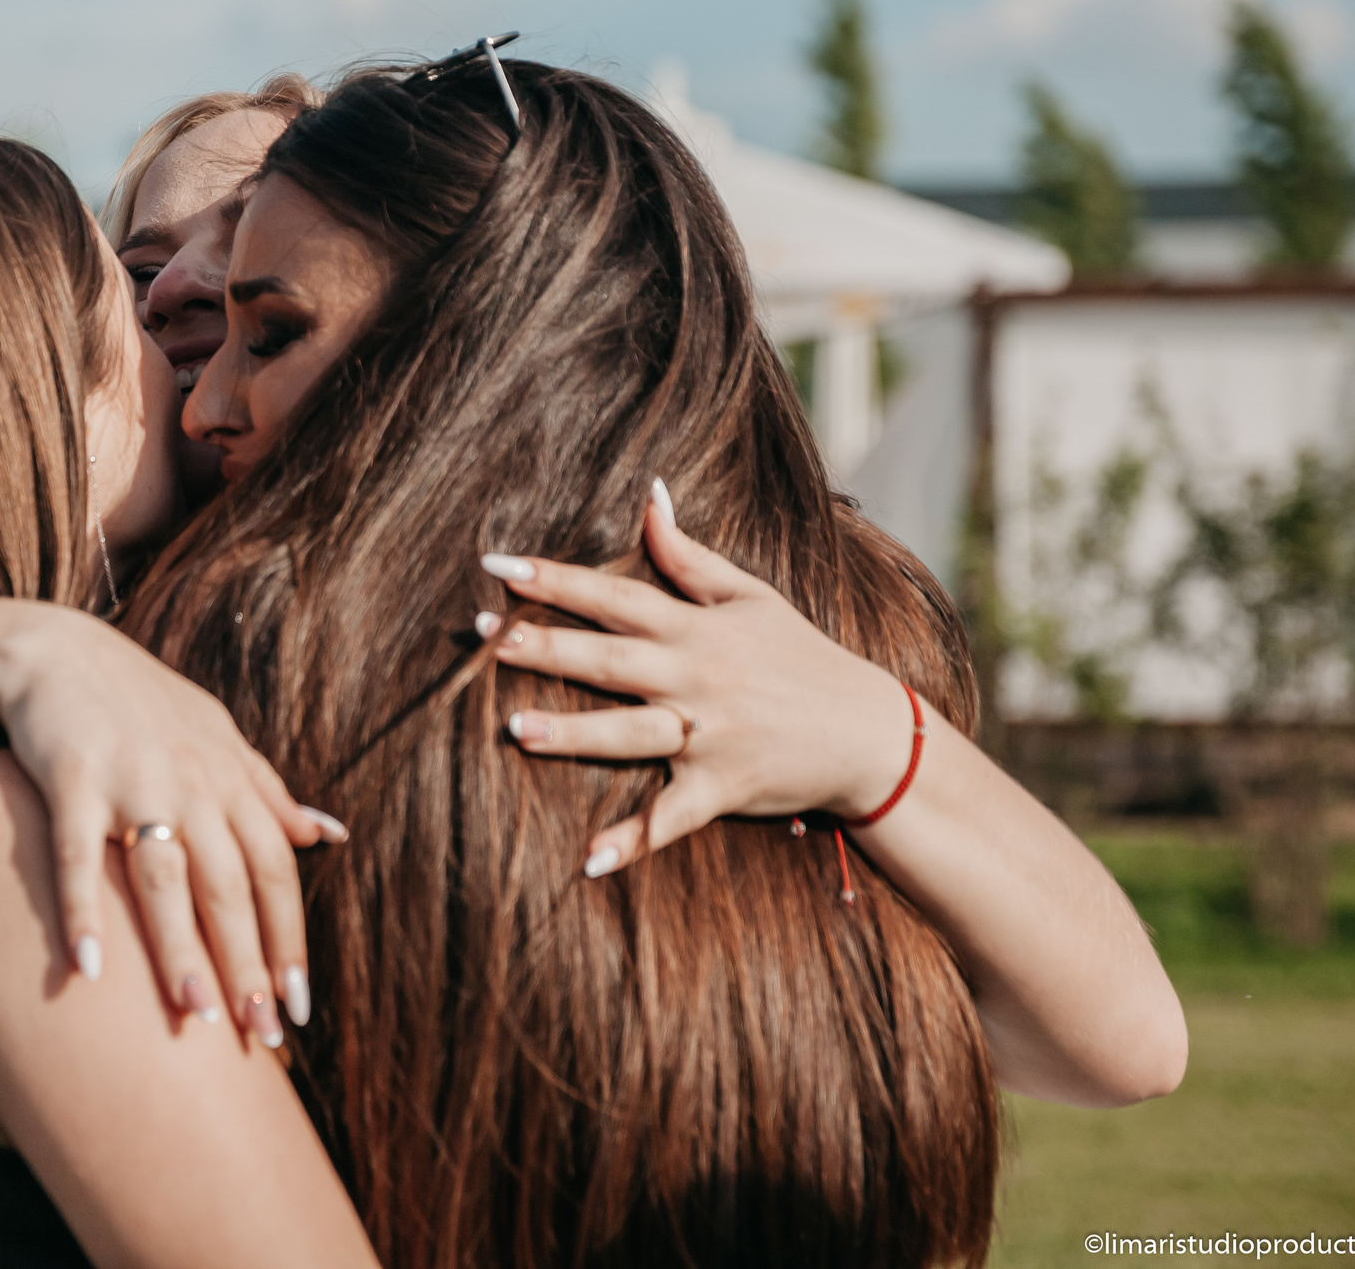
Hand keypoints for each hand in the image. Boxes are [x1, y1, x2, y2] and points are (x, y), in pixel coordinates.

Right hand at [0, 607, 342, 1046]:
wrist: (57, 651)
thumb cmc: (141, 704)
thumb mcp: (216, 736)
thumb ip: (269, 791)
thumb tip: (332, 834)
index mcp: (229, 778)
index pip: (274, 869)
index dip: (287, 937)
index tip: (297, 1006)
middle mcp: (190, 781)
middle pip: (228, 884)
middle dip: (246, 961)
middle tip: (256, 1032)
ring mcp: (131, 779)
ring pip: (163, 876)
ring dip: (179, 947)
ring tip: (193, 1015)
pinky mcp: (70, 778)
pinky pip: (78, 854)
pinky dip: (83, 910)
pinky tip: (90, 970)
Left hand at [477, 480, 918, 876]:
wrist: (868, 732)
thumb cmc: (801, 658)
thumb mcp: (751, 596)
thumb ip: (689, 554)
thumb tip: (649, 495)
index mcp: (695, 629)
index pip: (614, 597)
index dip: (555, 581)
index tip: (497, 566)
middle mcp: (695, 679)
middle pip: (610, 661)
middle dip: (547, 649)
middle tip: (487, 640)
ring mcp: (708, 736)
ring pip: (631, 734)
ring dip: (574, 735)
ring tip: (515, 730)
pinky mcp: (721, 788)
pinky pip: (671, 818)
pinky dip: (634, 841)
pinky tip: (589, 860)